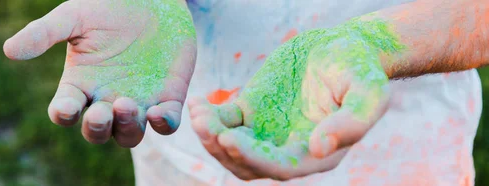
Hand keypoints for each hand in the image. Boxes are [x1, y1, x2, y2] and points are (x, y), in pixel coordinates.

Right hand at [3, 0, 195, 146]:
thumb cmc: (110, 7)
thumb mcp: (75, 16)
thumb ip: (44, 33)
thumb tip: (9, 50)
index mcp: (81, 84)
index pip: (65, 112)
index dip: (63, 114)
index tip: (67, 105)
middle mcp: (106, 100)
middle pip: (97, 131)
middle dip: (97, 127)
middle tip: (101, 110)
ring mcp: (138, 102)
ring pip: (128, 135)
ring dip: (126, 128)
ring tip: (125, 104)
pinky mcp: (167, 99)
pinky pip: (166, 125)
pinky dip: (162, 125)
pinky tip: (157, 113)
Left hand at [188, 18, 392, 179]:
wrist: (341, 46)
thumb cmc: (360, 69)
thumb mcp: (369, 92)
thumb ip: (352, 122)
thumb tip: (320, 148)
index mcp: (316, 153)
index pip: (281, 167)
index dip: (253, 158)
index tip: (229, 139)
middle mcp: (287, 148)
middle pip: (248, 164)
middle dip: (223, 149)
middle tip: (205, 126)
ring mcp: (266, 131)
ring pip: (231, 148)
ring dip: (210, 138)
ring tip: (197, 115)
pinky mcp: (250, 111)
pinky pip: (223, 121)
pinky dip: (207, 118)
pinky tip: (195, 104)